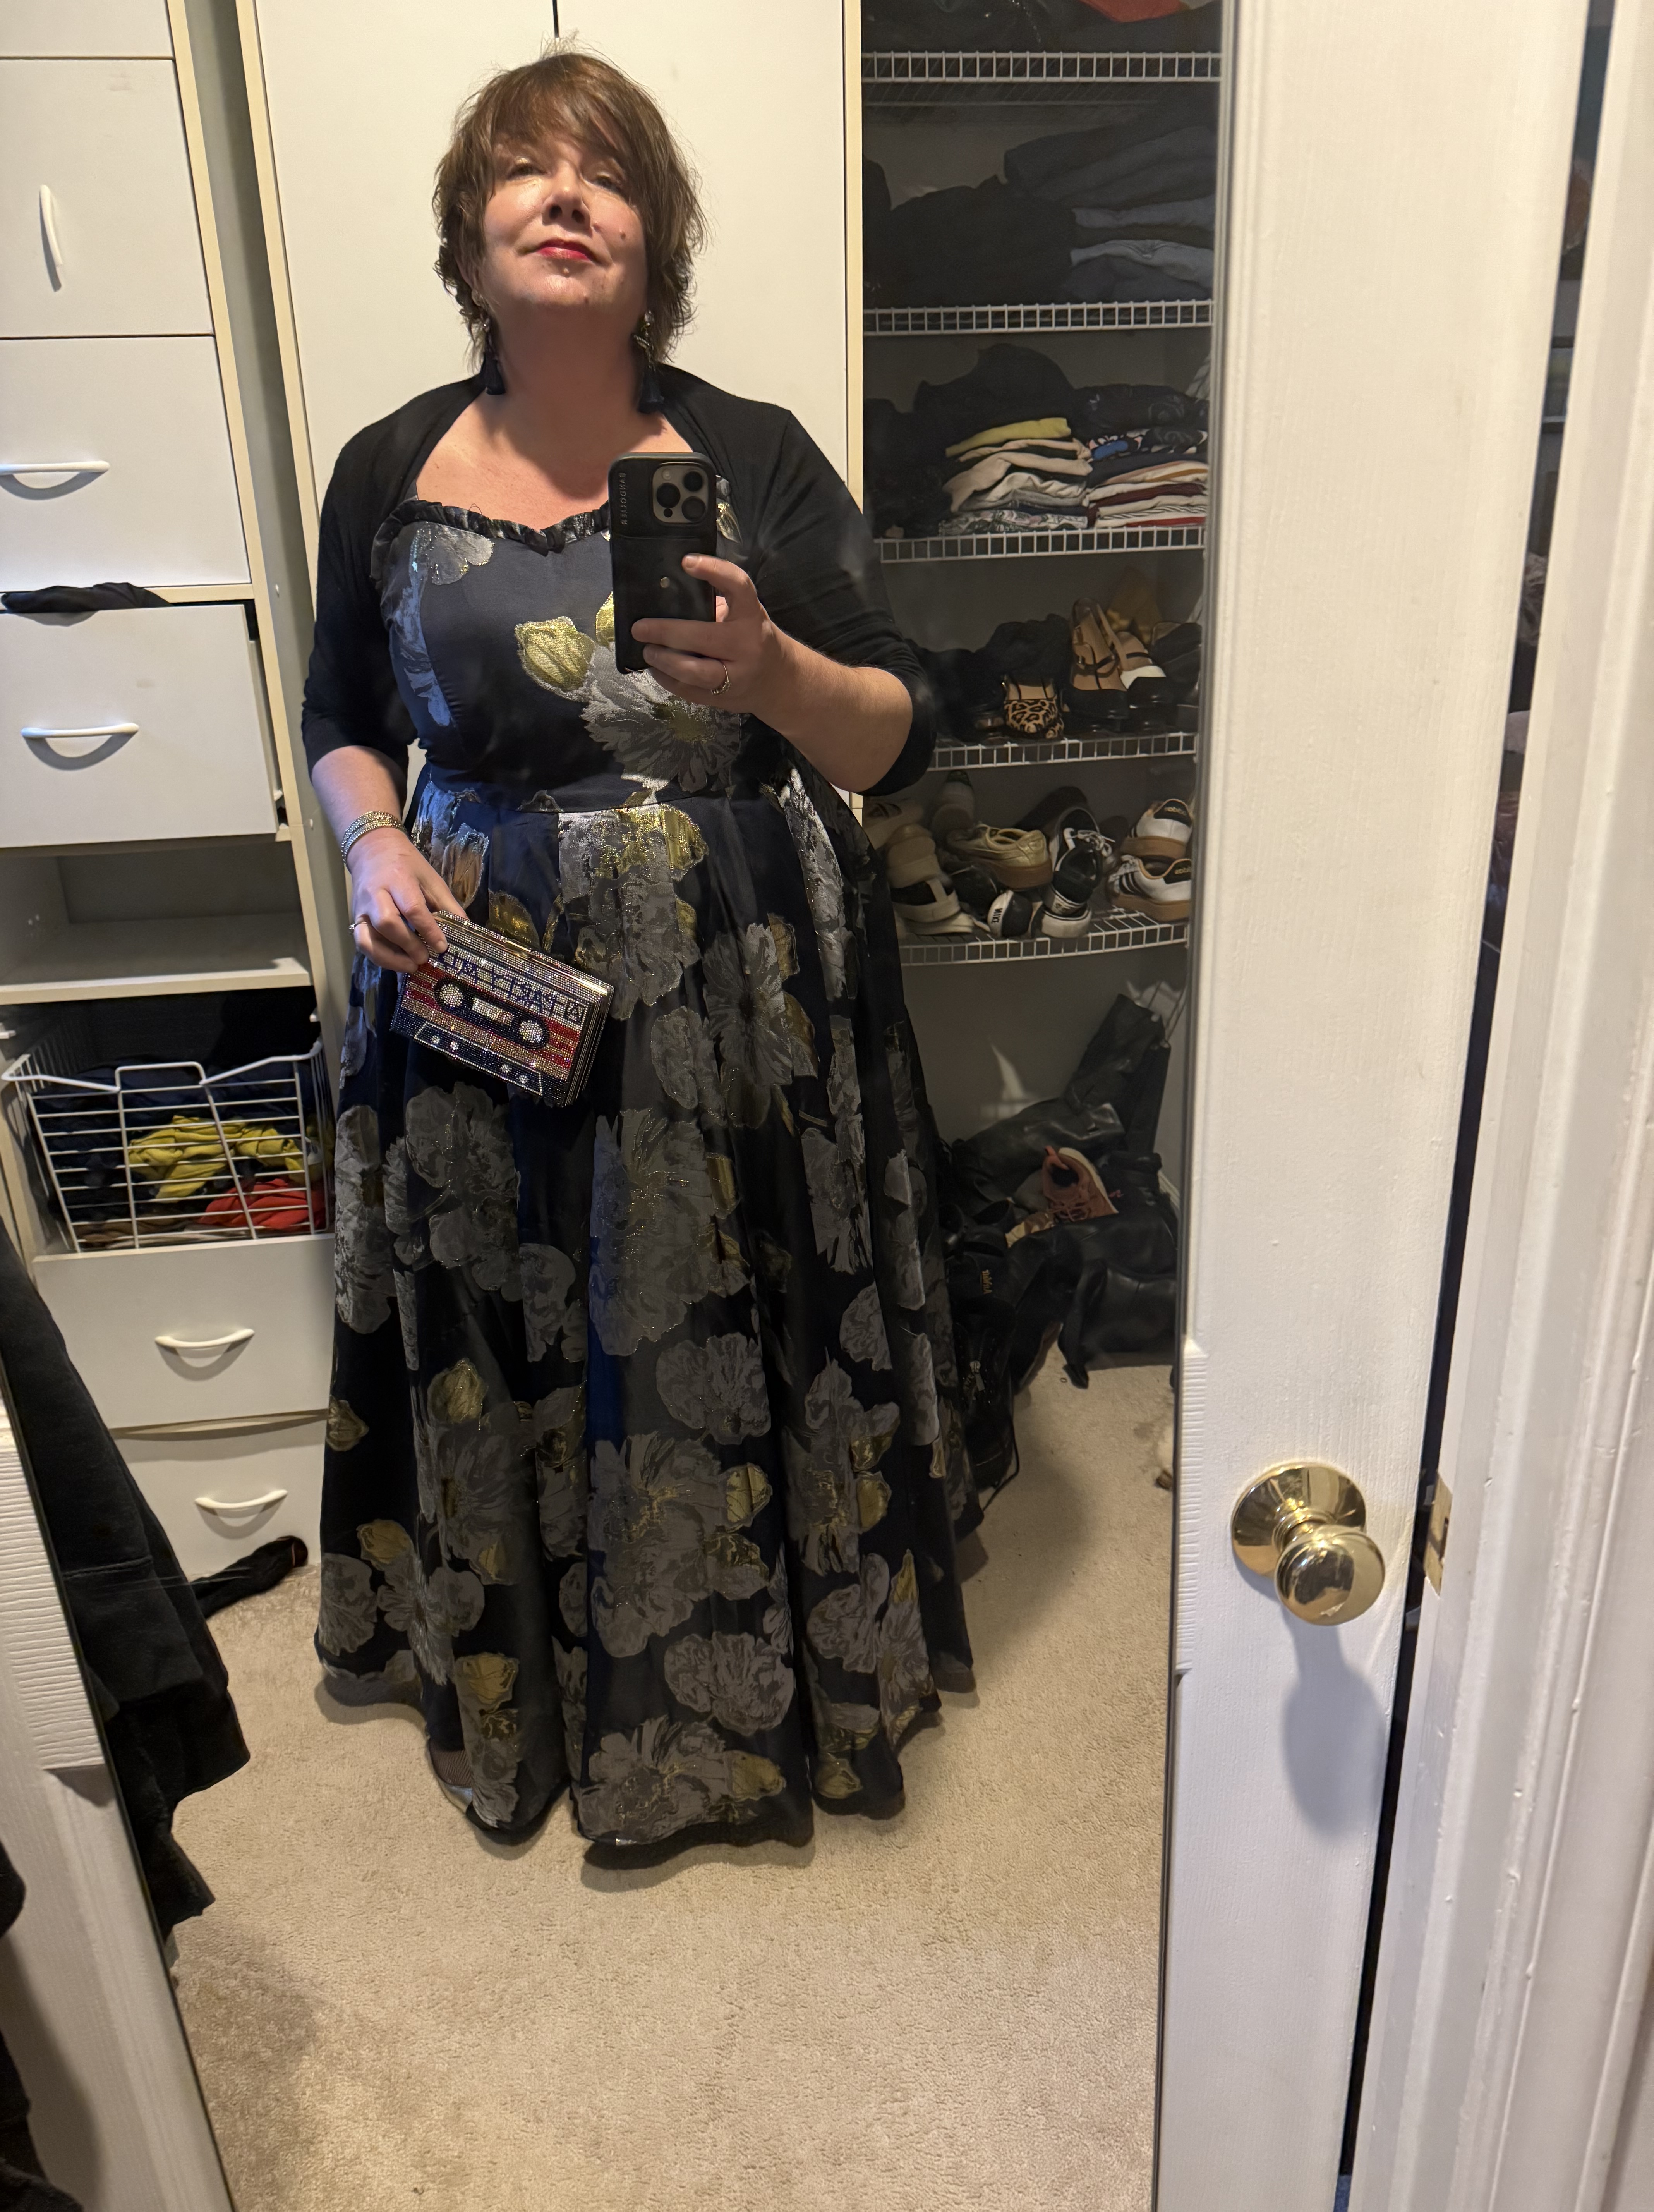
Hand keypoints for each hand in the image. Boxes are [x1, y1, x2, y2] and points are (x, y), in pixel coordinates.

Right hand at [347, 829, 466, 972]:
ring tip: (411, 967)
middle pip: (387, 923)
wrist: (373, 850)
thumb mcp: (431, 879)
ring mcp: (362, 908)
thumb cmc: (407, 866)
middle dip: (408, 945)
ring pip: (368, 938)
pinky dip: (379, 957)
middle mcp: (375, 894)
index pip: (413, 908)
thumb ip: (447, 904)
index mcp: (399, 879)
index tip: (442, 947)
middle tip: (425, 958)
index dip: (428, 930)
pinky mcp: (355, 919)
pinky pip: (362, 943)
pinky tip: (397, 963)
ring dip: (390, 958)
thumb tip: (466, 930)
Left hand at [630, 556, 796, 718]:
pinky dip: (668, 680)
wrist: (779, 680)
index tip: (686, 562)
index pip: (738, 587)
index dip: (714, 571)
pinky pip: (690, 691)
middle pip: (704, 637)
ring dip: (665, 661)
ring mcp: (737, 676)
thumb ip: (715, 605)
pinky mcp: (725, 698)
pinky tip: (657, 669)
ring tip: (648, 651)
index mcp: (752, 616)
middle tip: (640, 628)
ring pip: (695, 672)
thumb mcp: (744, 615)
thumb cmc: (752, 638)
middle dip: (666, 632)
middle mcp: (747, 645)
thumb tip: (666, 595)